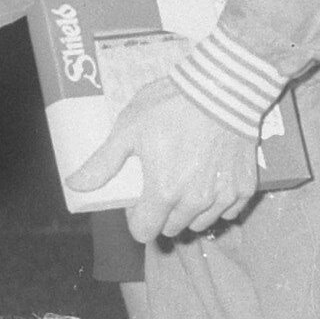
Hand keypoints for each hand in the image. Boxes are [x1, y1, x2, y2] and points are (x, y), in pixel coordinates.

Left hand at [71, 79, 259, 245]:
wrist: (225, 86)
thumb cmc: (173, 104)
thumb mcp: (129, 128)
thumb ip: (103, 163)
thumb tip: (74, 185)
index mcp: (163, 191)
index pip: (145, 232)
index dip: (138, 218)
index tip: (140, 198)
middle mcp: (194, 202)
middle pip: (172, 228)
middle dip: (163, 212)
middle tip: (163, 180)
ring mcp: (222, 197)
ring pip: (200, 222)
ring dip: (190, 209)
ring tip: (188, 176)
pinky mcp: (245, 188)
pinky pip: (228, 210)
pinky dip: (218, 200)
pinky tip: (212, 175)